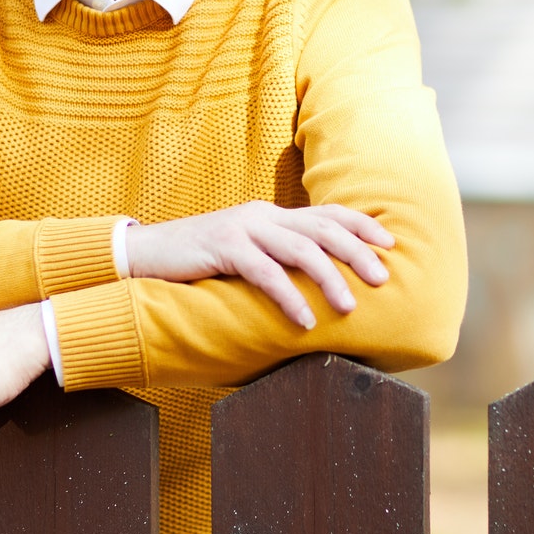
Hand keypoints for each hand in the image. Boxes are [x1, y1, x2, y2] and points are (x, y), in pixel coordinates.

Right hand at [124, 201, 393, 328]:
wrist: (142, 254)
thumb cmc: (196, 263)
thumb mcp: (243, 255)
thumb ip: (274, 260)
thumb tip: (314, 286)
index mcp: (270, 216)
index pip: (327, 213)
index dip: (361, 226)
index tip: (391, 245)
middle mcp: (261, 216)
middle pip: (322, 227)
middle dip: (357, 252)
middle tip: (383, 279)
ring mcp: (242, 229)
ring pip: (299, 248)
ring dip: (328, 278)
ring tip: (348, 307)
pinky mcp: (222, 247)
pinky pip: (264, 272)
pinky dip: (288, 296)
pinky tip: (303, 321)